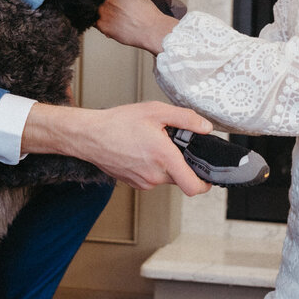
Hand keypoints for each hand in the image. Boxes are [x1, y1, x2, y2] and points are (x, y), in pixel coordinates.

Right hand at [21, 101, 213, 195]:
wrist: (89, 136)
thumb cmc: (118, 123)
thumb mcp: (156, 111)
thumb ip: (185, 119)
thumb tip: (205, 127)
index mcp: (164, 158)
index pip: (194, 187)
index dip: (206, 184)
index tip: (208, 175)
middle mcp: (155, 175)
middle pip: (181, 177)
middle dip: (182, 163)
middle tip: (173, 144)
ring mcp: (143, 182)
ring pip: (166, 177)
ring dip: (166, 164)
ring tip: (153, 144)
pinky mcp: (134, 183)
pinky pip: (152, 177)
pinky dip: (153, 166)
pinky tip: (142, 150)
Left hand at [95, 0, 178, 53]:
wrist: (152, 29)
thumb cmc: (146, 12)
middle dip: (98, 1)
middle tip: (110, 7)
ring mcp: (102, 10)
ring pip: (92, 10)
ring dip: (98, 12)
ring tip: (113, 16)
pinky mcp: (101, 24)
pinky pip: (94, 22)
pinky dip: (101, 23)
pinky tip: (113, 24)